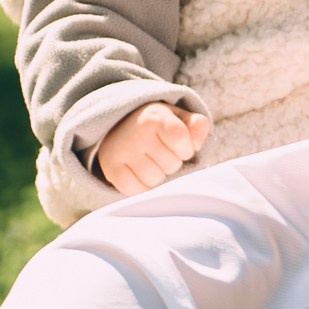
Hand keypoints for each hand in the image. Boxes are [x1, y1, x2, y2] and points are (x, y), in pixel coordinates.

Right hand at [96, 102, 211, 194]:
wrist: (118, 126)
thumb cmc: (158, 126)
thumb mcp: (180, 118)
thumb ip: (198, 126)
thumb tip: (196, 145)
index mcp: (155, 117)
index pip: (182, 141)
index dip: (186, 149)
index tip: (179, 145)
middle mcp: (135, 133)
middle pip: (171, 165)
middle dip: (172, 163)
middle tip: (161, 153)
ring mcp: (121, 152)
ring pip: (154, 180)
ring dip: (158, 176)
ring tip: (151, 162)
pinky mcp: (110, 168)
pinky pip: (135, 190)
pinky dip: (142, 187)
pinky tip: (140, 173)